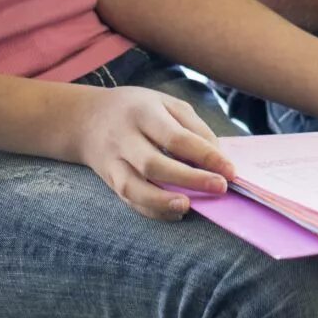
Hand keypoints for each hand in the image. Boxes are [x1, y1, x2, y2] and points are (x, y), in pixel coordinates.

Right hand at [69, 85, 236, 220]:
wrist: (87, 119)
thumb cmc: (139, 110)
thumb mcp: (167, 104)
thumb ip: (194, 128)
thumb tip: (218, 159)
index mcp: (143, 112)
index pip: (176, 137)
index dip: (205, 156)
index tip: (230, 171)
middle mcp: (123, 137)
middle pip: (154, 163)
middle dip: (190, 179)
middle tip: (220, 188)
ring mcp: (112, 162)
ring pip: (133, 187)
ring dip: (162, 201)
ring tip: (189, 206)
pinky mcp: (109, 180)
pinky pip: (129, 200)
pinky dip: (152, 210)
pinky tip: (175, 212)